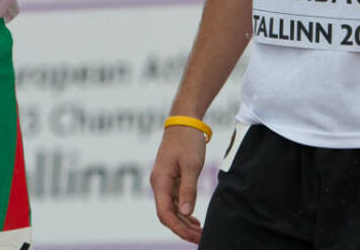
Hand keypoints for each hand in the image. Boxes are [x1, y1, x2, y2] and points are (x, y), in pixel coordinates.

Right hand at [149, 124, 206, 242]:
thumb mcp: (191, 165)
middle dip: (182, 229)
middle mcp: (159, 184)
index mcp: (160, 182)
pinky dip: (184, 212)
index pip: (165, 214)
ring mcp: (164, 182)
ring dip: (184, 222)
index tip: (193, 237)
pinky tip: (194, 220)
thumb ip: (188, 190)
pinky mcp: (170, 178)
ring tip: (200, 233)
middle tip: (201, 239)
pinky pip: (175, 201)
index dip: (178, 229)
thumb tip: (186, 213)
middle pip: (167, 215)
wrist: (184, 120)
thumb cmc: (187, 140)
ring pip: (171, 210)